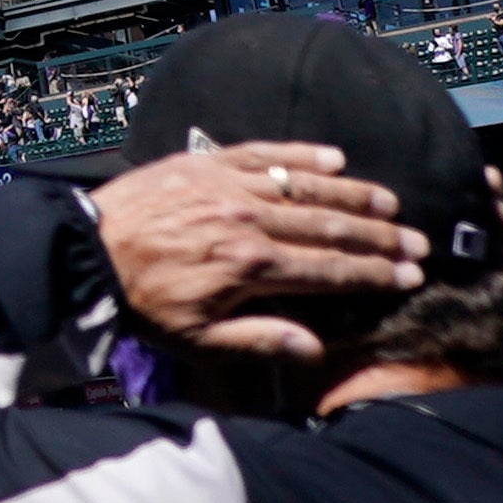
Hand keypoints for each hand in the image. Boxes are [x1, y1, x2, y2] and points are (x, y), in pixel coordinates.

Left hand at [89, 141, 422, 354]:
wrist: (83, 250)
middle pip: (329, 228)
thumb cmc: (142, 302)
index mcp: (251, 268)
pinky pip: (263, 153)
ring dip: (353, 196)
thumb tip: (316, 349)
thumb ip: (259, 341)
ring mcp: (229, 186)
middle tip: (418, 243)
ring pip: (305, 188)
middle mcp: (248, 221)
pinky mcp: (207, 162)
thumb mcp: (197, 340)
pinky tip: (335, 158)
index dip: (374, 274)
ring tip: (390, 204)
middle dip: (379, 238)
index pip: (330, 271)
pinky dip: (301, 155)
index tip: (410, 276)